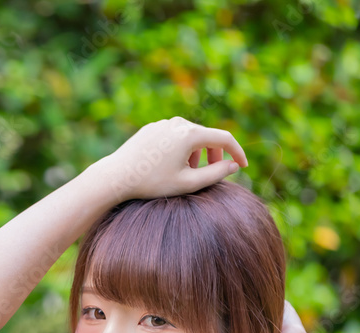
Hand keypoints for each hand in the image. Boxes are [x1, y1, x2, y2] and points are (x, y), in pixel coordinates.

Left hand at [96, 117, 248, 202]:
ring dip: (196, 152)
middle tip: (213, 172)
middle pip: (207, 135)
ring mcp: (163, 123)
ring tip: (188, 171)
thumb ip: (215, 174)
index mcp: (190, 134)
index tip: (243, 166)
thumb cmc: (151, 183)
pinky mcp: (151, 128)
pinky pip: (174, 136)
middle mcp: (178, 123)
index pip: (225, 139)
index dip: (238, 152)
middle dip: (215, 154)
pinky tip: (171, 165)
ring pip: (190, 136)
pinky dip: (181, 149)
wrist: (116, 176)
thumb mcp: (188, 183)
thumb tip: (234, 165)